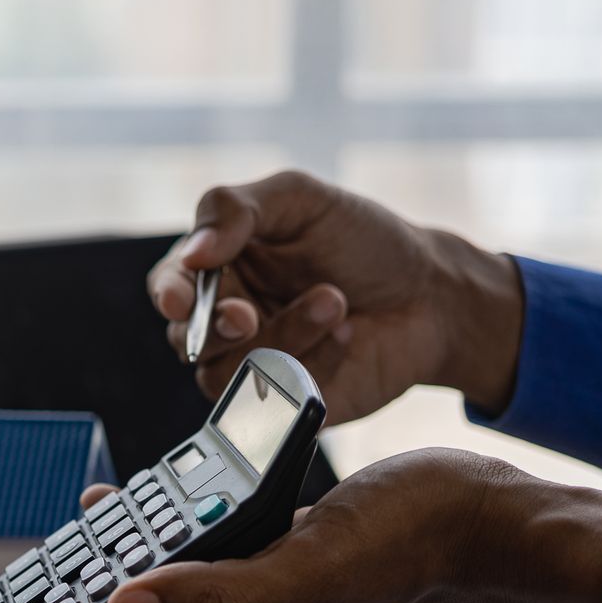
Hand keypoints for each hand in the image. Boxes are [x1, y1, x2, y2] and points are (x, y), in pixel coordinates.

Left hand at [75, 449, 601, 602]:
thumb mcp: (303, 566)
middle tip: (42, 562)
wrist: (498, 526)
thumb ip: (215, 593)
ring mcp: (279, 579)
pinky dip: (190, 520)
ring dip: (138, 549)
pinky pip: (226, 538)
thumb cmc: (415, 548)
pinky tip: (179, 496)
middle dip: (92, 587)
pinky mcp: (299, 542)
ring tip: (94, 520)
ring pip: (186, 571)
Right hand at [147, 169, 524, 424]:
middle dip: (215, 328)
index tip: (179, 301)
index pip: (169, 287)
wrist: (433, 295)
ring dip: (280, 336)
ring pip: (228, 371)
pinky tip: (346, 337)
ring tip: (335, 303)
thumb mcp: (300, 200)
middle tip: (249, 314)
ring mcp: (255, 365)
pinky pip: (273, 399)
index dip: (168, 296)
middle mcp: (229, 321)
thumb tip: (192, 253)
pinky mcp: (286, 402)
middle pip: (186, 339)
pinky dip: (312, 363)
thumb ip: (236, 208)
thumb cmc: (364, 242)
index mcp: (221, 269)